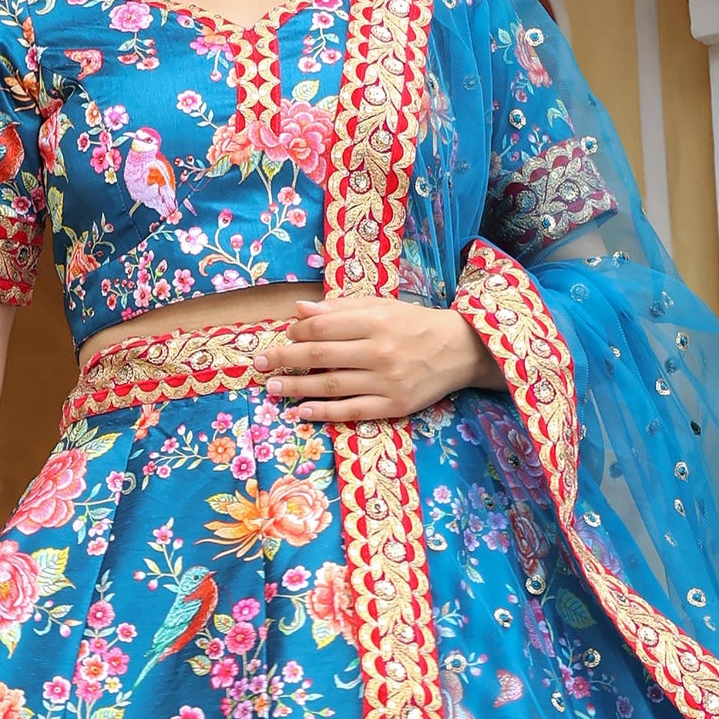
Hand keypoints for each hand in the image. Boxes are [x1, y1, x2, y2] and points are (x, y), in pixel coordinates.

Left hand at [258, 300, 502, 422]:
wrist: (459, 350)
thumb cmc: (414, 325)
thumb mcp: (381, 306)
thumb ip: (340, 309)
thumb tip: (299, 310)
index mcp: (375, 321)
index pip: (323, 327)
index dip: (296, 332)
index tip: (283, 336)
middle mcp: (379, 351)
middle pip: (319, 357)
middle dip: (284, 360)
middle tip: (259, 364)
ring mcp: (386, 381)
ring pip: (330, 386)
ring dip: (295, 388)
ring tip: (272, 388)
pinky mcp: (393, 405)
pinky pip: (351, 410)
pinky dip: (323, 412)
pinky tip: (301, 411)